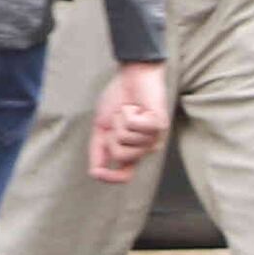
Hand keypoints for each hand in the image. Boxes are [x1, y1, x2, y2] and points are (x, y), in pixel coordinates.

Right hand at [88, 58, 172, 181]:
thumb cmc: (118, 99)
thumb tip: (94, 173)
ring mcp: (154, 137)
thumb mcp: (101, 127)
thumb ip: (98, 150)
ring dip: (121, 119)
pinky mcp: (159, 125)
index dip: (111, 178)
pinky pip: (134, 125)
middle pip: (119, 154)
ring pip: (125, 139)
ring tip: (130, 109)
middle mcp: (145, 148)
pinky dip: (129, 112)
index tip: (97, 173)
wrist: (132, 77)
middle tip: (120, 119)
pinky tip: (137, 106)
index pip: (125, 175)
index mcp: (132, 150)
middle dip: (112, 133)